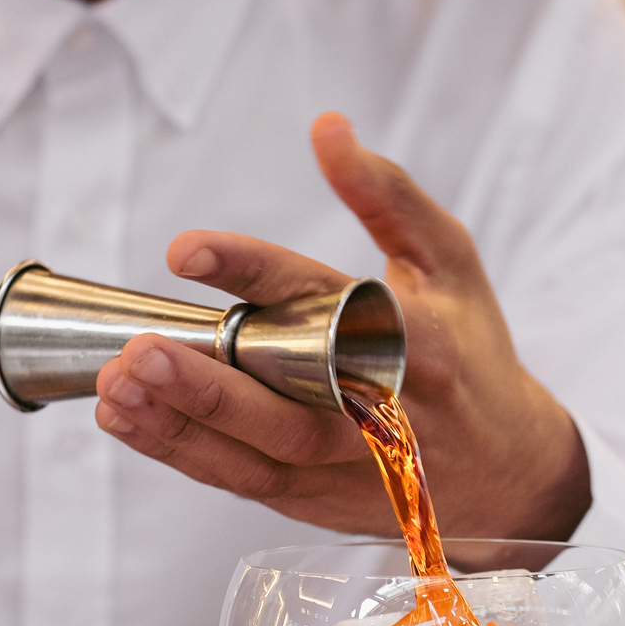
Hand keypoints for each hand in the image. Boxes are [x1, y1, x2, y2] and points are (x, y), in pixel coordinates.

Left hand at [94, 113, 589, 542]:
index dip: (255, 274)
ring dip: (178, 422)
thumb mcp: (449, 262)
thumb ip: (386, 195)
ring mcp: (343, 468)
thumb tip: (326, 127)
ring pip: (254, 453)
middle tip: (139, 348)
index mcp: (418, 346)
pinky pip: (235, 478)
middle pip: (287, 407)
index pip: (328, 305)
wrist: (509, 477)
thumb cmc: (470, 354)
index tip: (188, 250)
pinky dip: (177, 451)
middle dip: (209, 382)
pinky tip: (125, 418)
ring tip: (116, 386)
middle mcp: (381, 416)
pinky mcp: (310, 498)